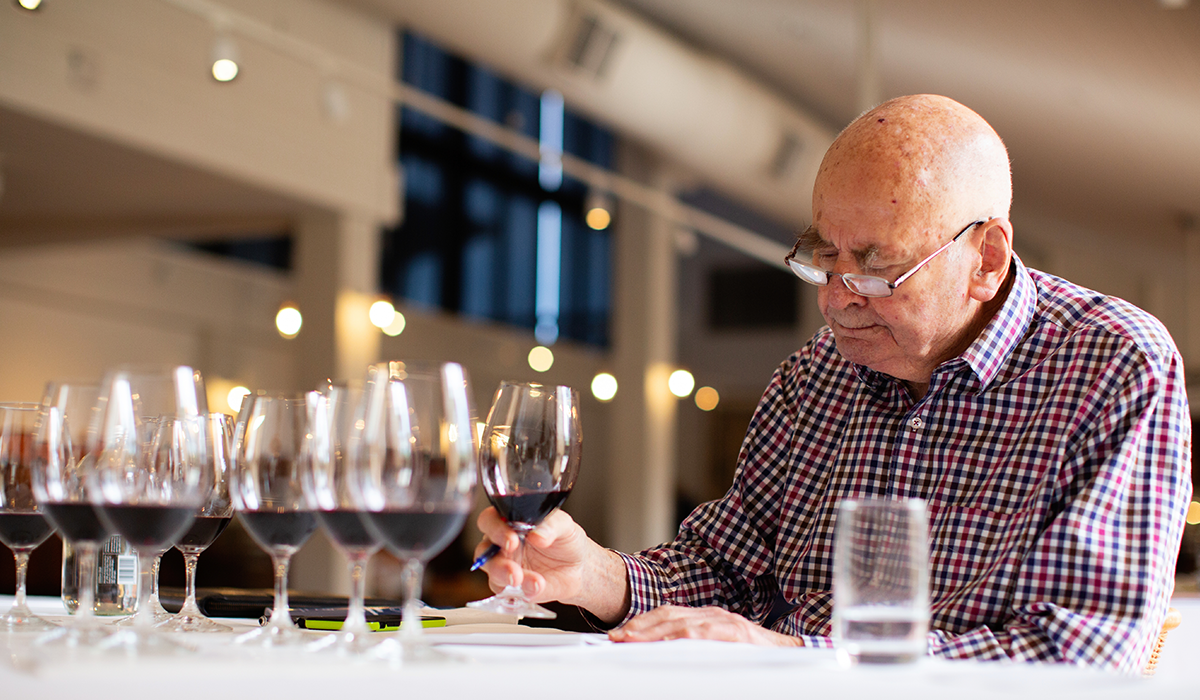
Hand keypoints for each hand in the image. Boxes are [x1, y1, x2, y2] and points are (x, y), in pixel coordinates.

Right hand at [474, 507, 629, 622]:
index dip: (495, 529)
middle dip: (497, 561)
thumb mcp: (565, 525)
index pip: (489, 521)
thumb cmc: (566, 541)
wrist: (578, 569)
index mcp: (509, 522)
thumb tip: (538, 534)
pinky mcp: (511, 588)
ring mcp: (504, 567)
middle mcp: (501, 544)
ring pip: (493, 573)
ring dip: (507, 578)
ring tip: (530, 581)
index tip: (512, 539)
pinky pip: (507, 593)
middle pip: (483, 550)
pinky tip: (537, 587)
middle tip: (514, 568)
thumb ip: (552, 525)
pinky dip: (523, 591)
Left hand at [609, 605, 802, 645]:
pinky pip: (703, 634)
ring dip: (653, 632)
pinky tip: (667, 644)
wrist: (790, 653)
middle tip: (617, 638)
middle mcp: (713, 615)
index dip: (641, 623)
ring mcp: (724, 622)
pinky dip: (682, 638)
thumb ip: (694, 644)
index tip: (619, 634)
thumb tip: (660, 652)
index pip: (667, 614)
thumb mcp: (717, 646)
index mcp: (706, 617)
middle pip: (668, 616)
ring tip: (631, 641)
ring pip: (681, 624)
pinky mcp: (736, 633)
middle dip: (639, 627)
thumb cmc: (752, 654)